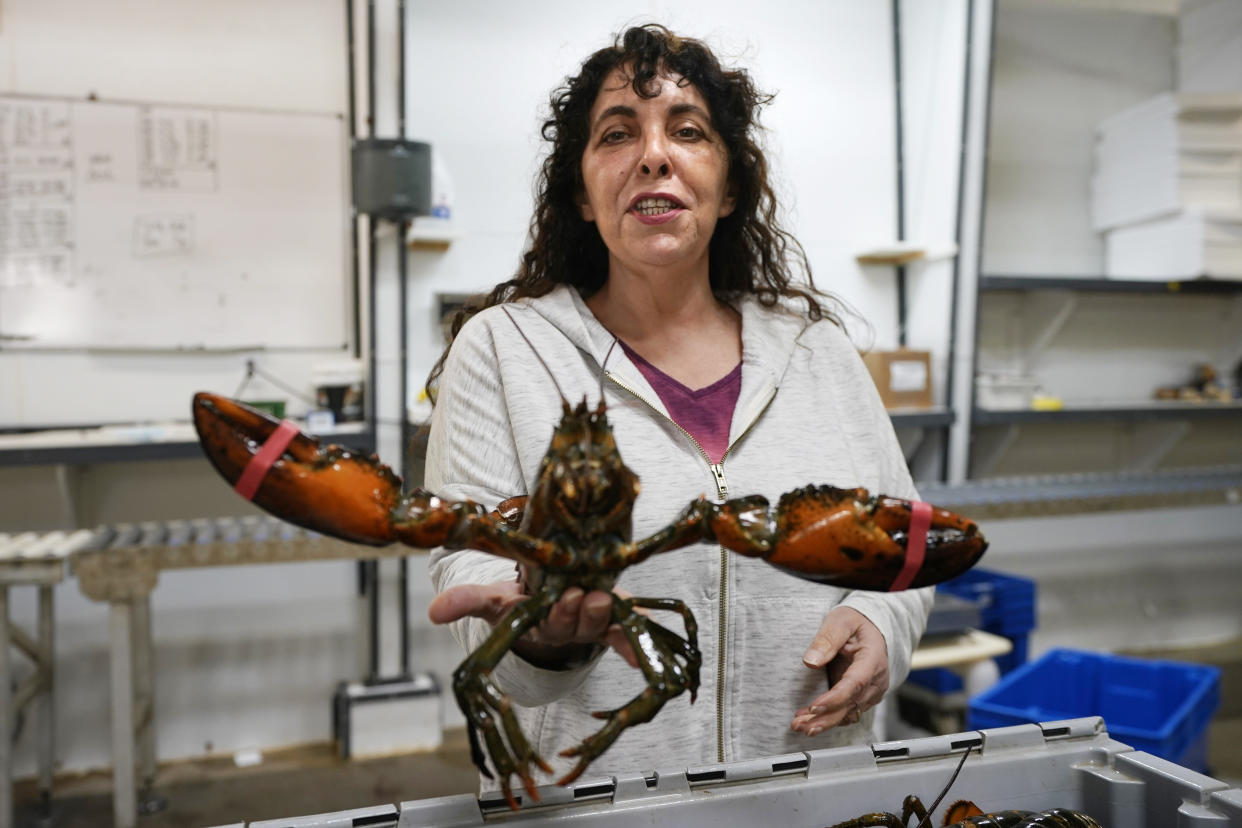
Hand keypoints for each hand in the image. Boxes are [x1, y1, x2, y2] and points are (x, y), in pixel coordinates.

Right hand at [428, 582, 640, 667]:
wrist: (547, 611)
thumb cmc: (520, 602)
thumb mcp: (493, 600)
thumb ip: (466, 601)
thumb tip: (432, 612)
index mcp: (537, 623)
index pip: (544, 621)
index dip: (554, 613)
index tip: (559, 600)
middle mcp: (565, 628)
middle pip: (575, 623)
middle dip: (580, 611)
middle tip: (584, 594)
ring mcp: (590, 626)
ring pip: (601, 624)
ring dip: (607, 616)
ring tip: (606, 598)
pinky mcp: (612, 621)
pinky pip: (626, 634)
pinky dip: (635, 641)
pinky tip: (643, 649)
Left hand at [790, 606, 888, 735]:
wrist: (870, 628)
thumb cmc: (856, 622)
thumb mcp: (840, 621)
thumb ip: (827, 639)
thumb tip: (810, 661)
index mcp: (873, 659)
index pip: (855, 683)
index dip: (835, 698)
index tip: (814, 707)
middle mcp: (876, 680)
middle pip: (851, 704)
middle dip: (825, 717)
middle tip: (801, 724)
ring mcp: (872, 691)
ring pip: (848, 713)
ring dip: (824, 722)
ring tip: (799, 725)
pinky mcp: (862, 697)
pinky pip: (846, 712)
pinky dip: (828, 718)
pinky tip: (808, 721)